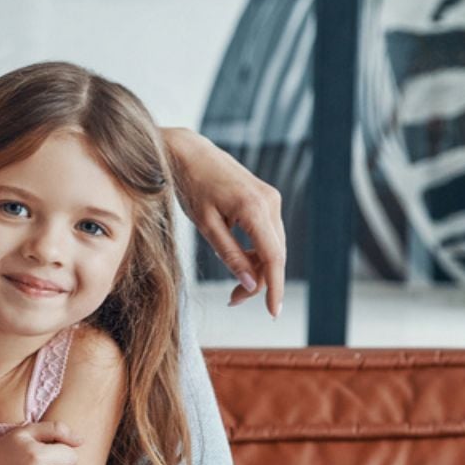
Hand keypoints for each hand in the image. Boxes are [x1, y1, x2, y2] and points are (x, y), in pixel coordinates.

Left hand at [163, 126, 285, 316]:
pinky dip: (257, 252)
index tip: (273, 313)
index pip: (273, 257)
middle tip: (233, 300)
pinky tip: (240, 261)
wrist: (189, 152)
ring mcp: (271, 199)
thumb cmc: (191, 185)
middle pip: (276, 255)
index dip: (274, 287)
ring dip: (258, 268)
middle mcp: (270, 202)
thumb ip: (229, 254)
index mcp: (254, 208)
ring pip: (274, 246)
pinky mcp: (266, 199)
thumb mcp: (205, 224)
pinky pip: (268, 234)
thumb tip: (249, 283)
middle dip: (259, 282)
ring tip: (233, 286)